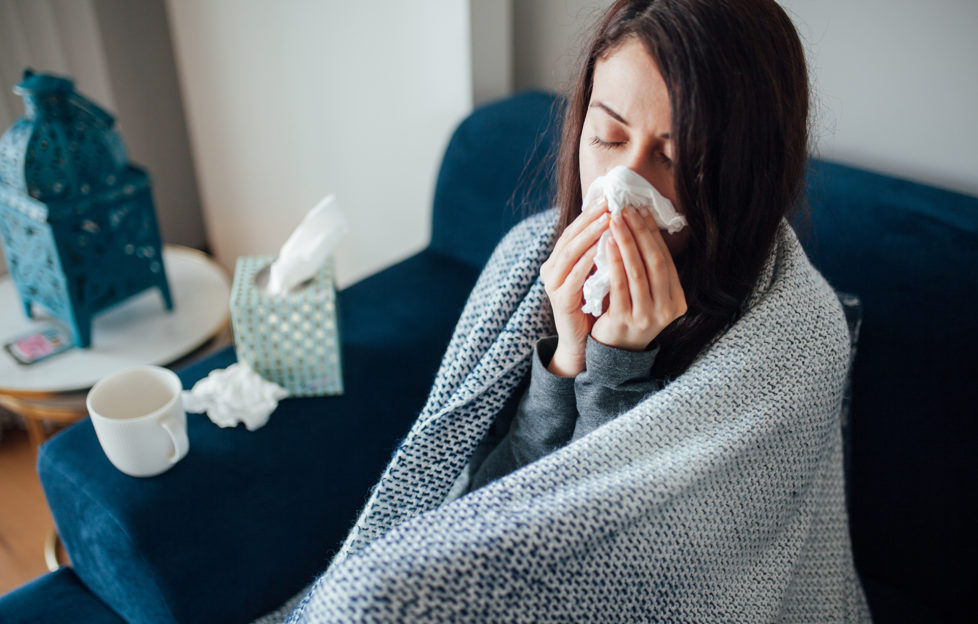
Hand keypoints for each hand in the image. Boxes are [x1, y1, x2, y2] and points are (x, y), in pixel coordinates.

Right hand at [539, 203, 608, 375]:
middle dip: (590, 218)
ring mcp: (553, 285)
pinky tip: (600, 251)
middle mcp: (551, 269)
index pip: (574, 230)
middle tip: (609, 202)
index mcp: (559, 260)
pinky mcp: (560, 301)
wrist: (583, 344)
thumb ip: (601, 252)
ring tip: (607, 220)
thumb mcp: (598, 274)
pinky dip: (586, 262)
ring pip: (569, 253)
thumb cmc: (594, 307)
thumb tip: (621, 222)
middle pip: (570, 237)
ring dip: (589, 235)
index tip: (609, 197)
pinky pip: (573, 278)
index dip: (590, 213)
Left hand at [590, 206, 686, 350]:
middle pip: (656, 263)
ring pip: (638, 272)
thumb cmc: (629, 314)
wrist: (614, 352)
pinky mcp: (625, 321)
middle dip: (641, 233)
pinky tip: (607, 244)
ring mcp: (647, 317)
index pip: (666, 260)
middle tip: (627, 209)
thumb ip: (648, 269)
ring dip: (627, 242)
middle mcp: (666, 310)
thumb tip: (642, 223)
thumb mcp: (647, 294)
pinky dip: (614, 262)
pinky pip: (620, 286)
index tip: (641, 211)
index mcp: (677, 301)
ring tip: (616, 221)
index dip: (654, 234)